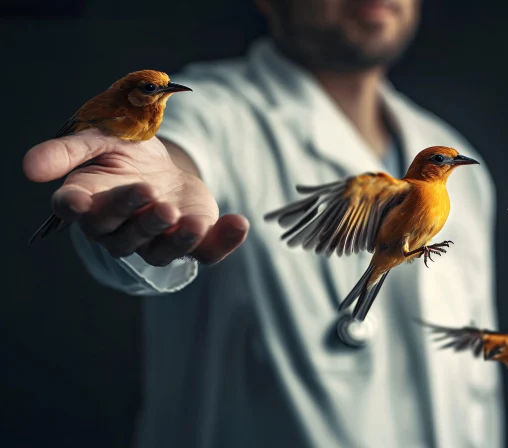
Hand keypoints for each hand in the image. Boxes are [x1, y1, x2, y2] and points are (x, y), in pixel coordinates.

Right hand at [23, 128, 248, 265]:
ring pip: (163, 250)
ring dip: (179, 238)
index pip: (77, 212)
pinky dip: (225, 241)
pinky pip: (207, 252)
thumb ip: (67, 151)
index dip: (74, 209)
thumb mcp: (96, 139)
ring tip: (193, 221)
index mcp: (89, 203)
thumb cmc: (119, 150)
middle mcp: (119, 230)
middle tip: (153, 196)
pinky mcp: (191, 240)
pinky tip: (240, 223)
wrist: (157, 163)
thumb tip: (28, 167)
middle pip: (125, 234)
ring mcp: (156, 239)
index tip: (74, 201)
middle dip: (139, 216)